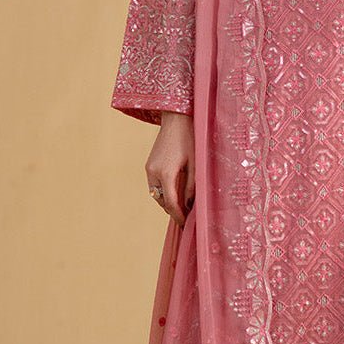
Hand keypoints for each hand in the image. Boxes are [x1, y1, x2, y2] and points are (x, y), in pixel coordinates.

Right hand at [145, 112, 194, 226]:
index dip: (178, 215)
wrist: (176, 120)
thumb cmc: (190, 139)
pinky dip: (163, 192)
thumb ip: (192, 186)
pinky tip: (175, 193)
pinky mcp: (149, 165)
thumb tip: (189, 204)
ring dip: (167, 202)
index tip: (185, 224)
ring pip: (156, 194)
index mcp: (166, 173)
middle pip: (161, 201)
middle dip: (173, 210)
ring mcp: (149, 168)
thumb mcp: (195, 164)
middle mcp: (153, 172)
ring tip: (182, 207)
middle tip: (186, 218)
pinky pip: (154, 185)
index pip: (171, 203)